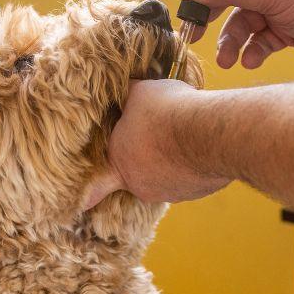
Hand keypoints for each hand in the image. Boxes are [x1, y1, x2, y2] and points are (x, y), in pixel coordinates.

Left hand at [80, 79, 229, 208]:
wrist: (208, 132)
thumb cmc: (166, 111)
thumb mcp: (139, 93)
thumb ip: (127, 98)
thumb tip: (122, 89)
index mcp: (119, 163)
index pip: (93, 191)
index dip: (89, 196)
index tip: (84, 203)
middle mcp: (140, 185)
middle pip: (136, 173)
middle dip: (144, 157)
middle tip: (155, 137)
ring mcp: (168, 193)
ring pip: (164, 176)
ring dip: (169, 161)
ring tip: (181, 136)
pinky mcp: (194, 193)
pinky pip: (188, 179)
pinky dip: (190, 165)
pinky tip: (198, 145)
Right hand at [185, 0, 293, 68]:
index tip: (190, 0)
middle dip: (211, 14)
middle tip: (195, 33)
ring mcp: (277, 2)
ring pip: (240, 21)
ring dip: (231, 41)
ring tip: (227, 60)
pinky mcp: (286, 28)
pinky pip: (258, 39)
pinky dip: (252, 50)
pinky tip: (253, 60)